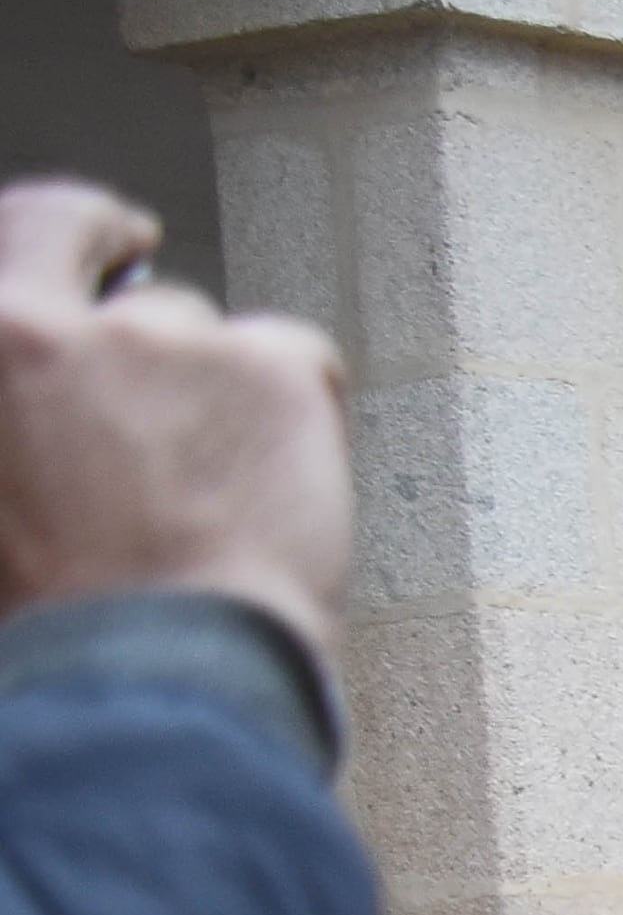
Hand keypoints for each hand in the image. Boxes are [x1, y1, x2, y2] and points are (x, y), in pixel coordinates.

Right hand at [0, 181, 349, 656]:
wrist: (142, 683)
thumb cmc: (52, 626)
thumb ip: (26, 430)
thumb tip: (49, 431)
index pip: (26, 232)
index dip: (72, 231)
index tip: (104, 238)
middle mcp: (50, 325)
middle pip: (124, 272)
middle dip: (147, 285)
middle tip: (185, 351)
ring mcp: (163, 338)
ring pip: (210, 335)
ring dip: (220, 396)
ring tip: (218, 501)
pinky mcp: (268, 368)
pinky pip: (301, 362)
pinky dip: (302, 413)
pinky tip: (282, 490)